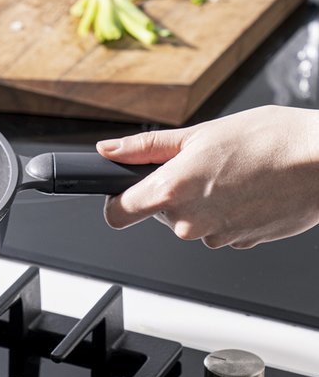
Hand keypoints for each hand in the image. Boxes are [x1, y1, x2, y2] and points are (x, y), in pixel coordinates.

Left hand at [97, 105, 318, 247]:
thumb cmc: (267, 140)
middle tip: (202, 163)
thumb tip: (109, 150)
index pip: (117, 214)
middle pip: (160, 213)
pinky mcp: (242, 243)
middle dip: (173, 191)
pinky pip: (219, 227)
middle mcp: (190, 223)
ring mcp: (217, 238)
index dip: (115, 201)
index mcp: (171, 191)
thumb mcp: (198, 133)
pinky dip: (226, 210)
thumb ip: (145, 147)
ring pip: (192, 220)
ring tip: (231, 172)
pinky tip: (247, 188)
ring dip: (202, 200)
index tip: (122, 190)